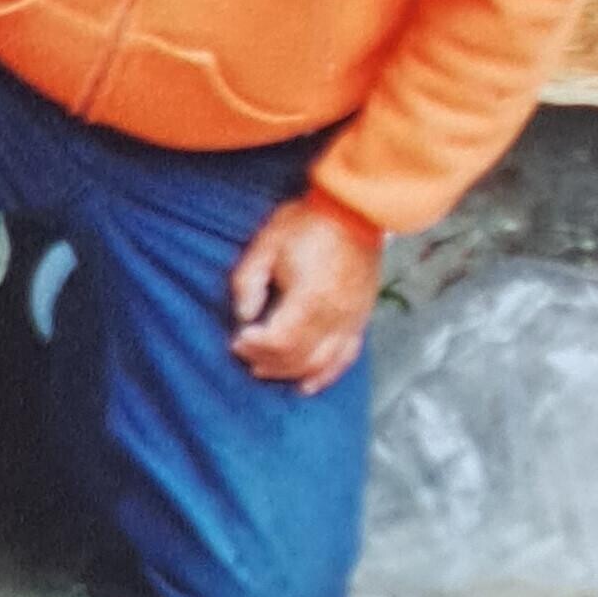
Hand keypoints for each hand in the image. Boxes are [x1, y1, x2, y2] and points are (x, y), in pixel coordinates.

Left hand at [229, 195, 382, 394]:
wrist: (353, 211)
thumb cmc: (307, 223)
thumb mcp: (266, 242)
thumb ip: (248, 281)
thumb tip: (243, 315)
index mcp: (311, 297)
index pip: (279, 340)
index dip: (254, 346)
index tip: (237, 338)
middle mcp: (335, 316)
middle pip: (297, 357)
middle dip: (266, 360)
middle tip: (244, 351)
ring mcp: (351, 321)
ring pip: (319, 364)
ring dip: (289, 372)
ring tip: (264, 367)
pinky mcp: (359, 320)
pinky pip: (345, 358)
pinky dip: (326, 376)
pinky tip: (307, 385)